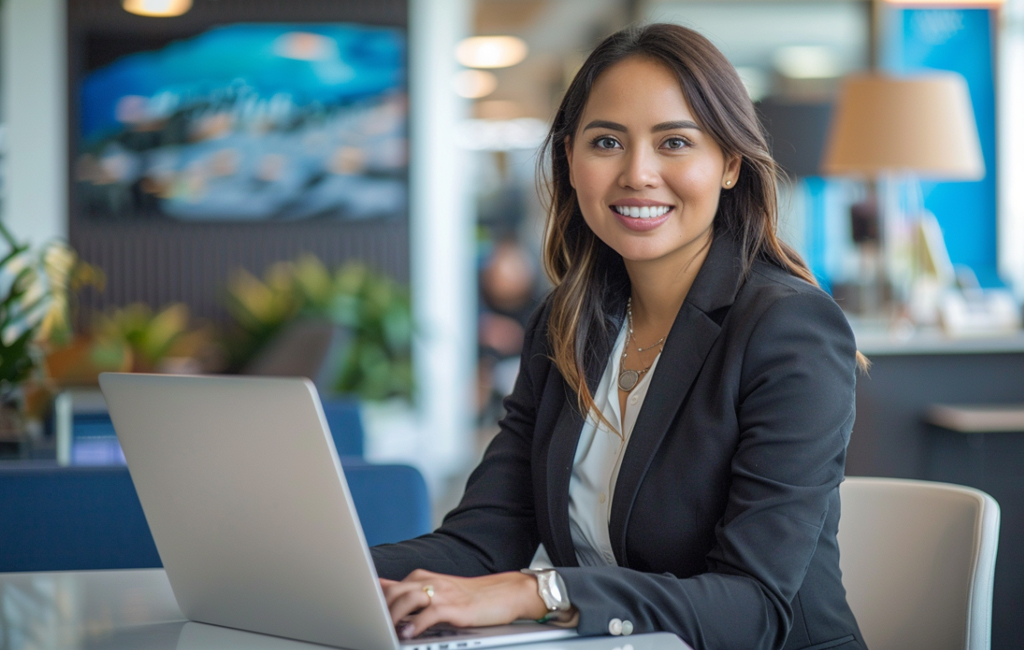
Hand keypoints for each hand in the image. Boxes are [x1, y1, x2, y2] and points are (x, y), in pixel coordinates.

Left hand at [379, 569, 548, 638]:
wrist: (505, 593)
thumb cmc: (470, 596)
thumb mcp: (436, 590)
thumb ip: (408, 590)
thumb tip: (379, 588)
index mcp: (422, 577)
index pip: (388, 586)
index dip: (371, 601)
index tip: (358, 613)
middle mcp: (430, 581)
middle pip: (393, 591)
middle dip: (378, 610)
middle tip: (369, 626)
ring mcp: (442, 593)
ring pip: (408, 599)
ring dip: (393, 616)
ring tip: (385, 630)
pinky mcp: (455, 607)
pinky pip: (430, 613)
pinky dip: (416, 624)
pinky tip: (408, 634)